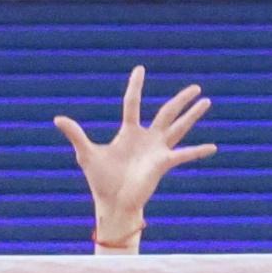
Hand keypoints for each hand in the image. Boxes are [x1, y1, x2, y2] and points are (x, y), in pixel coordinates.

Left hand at [54, 67, 216, 243]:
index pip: (133, 103)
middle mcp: (147, 138)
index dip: (135, 86)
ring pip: (179, 127)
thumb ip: (76, 134)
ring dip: (193, 115)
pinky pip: (184, 155)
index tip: (140, 69)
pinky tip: (213, 147)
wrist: (113, 203)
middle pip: (167, 112)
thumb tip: (57, 118)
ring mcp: (158, 150)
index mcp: (129, 132)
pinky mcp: (163, 164)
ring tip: (207, 101)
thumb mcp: (86, 153)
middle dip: (182, 100)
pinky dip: (198, 151)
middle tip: (196, 87)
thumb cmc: (100, 180)